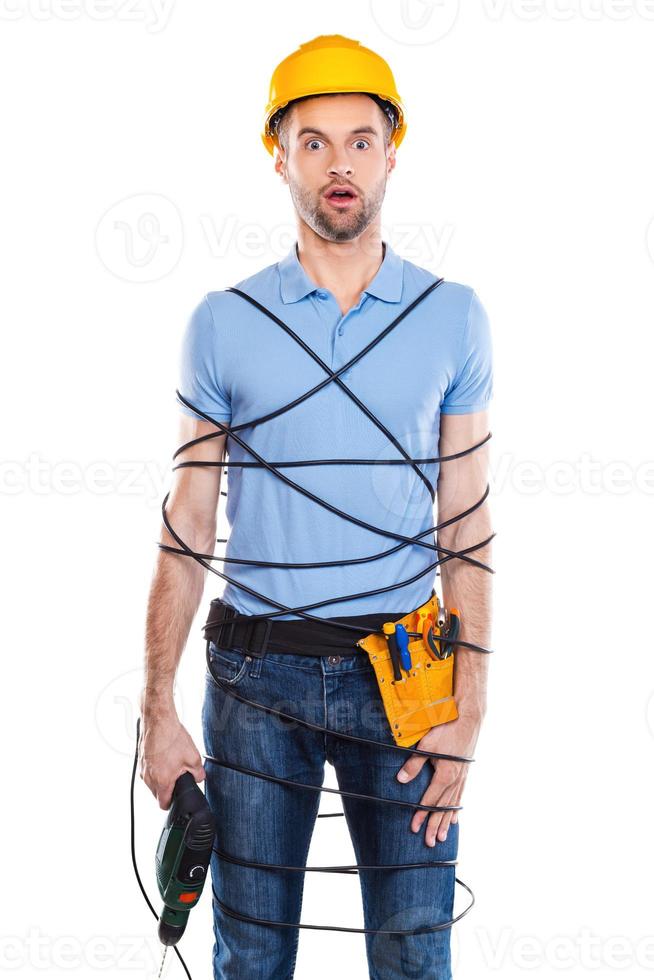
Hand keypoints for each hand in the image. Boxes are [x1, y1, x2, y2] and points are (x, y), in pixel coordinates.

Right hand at [138, 703, 205, 809]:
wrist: (159, 720)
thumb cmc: (172, 737)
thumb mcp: (193, 758)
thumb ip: (198, 774)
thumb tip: (199, 778)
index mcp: (162, 781)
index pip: (163, 804)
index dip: (172, 804)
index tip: (177, 800)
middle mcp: (149, 777)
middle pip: (157, 794)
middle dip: (168, 789)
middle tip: (178, 777)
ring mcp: (143, 768)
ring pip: (152, 782)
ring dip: (161, 778)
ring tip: (172, 764)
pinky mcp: (141, 759)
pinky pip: (149, 770)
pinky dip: (156, 768)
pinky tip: (165, 755)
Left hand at [395, 712, 481, 846]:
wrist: (469, 718)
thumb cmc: (447, 729)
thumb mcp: (427, 745)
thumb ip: (414, 763)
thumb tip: (401, 779)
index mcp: (446, 775)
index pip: (430, 800)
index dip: (421, 814)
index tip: (414, 827)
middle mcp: (456, 780)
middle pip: (443, 808)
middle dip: (434, 826)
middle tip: (428, 843)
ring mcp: (462, 777)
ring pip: (452, 805)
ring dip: (445, 822)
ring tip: (441, 837)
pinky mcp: (465, 772)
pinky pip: (460, 796)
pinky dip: (456, 809)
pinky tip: (454, 819)